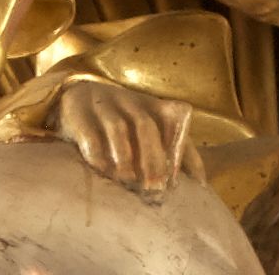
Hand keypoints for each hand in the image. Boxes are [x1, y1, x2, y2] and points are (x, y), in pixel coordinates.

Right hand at [53, 78, 202, 197]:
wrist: (77, 92)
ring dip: (125, 155)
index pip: (177, 118)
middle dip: (152, 156)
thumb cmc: (123, 118)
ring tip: (128, 181)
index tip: (185, 180)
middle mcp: (130, 102)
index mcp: (153, 105)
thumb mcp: (150, 125)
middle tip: (155, 186)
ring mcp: (104, 106)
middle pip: (145, 126)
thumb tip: (201, 182)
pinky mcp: (79, 114)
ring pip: (118, 128)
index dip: (182, 146)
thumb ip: (176, 148)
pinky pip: (89, 133)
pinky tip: (102, 171)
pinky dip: (96, 153)